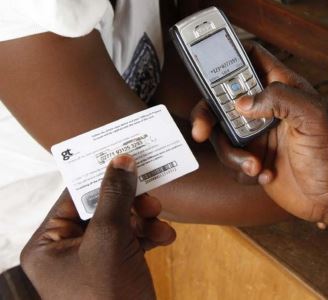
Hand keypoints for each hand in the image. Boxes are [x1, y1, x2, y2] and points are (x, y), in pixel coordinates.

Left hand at [21, 155, 175, 299]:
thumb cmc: (107, 296)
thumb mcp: (109, 239)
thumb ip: (115, 195)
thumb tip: (121, 159)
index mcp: (48, 244)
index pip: (73, 194)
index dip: (101, 174)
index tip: (127, 154)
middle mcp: (65, 251)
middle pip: (100, 206)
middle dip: (129, 200)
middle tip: (150, 192)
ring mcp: (91, 262)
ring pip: (120, 221)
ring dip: (144, 216)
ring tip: (159, 217)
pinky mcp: (114, 270)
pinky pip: (131, 240)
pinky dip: (149, 235)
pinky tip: (165, 237)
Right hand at [190, 41, 294, 183]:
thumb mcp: (313, 116)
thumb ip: (279, 99)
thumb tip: (241, 102)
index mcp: (282, 87)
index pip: (252, 58)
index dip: (231, 53)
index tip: (208, 62)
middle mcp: (265, 107)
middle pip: (223, 96)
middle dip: (208, 112)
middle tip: (202, 129)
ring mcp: (256, 133)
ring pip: (222, 132)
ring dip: (232, 152)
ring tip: (255, 165)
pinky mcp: (252, 157)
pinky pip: (230, 158)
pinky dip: (241, 169)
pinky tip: (265, 174)